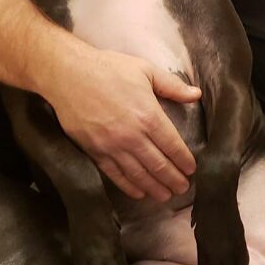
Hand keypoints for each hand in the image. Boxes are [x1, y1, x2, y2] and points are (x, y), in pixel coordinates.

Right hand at [49, 47, 200, 199]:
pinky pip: (115, 174)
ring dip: (155, 188)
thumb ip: (172, 86)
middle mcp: (133, 136)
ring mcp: (112, 146)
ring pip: (139, 174)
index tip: (191, 169)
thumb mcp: (145, 70)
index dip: (184, 161)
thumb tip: (196, 94)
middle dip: (173, 179)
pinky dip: (129, 186)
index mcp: (149, 116)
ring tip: (166, 196)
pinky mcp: (95, 151)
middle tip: (183, 189)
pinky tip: (139, 193)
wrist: (68, 75)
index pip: (173, 146)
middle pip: (158, 165)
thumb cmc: (108, 68)